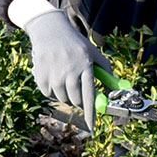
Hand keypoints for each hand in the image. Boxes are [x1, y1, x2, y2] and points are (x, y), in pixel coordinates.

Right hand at [21, 9, 109, 127]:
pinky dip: (52, 90)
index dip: (91, 113)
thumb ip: (105, 69)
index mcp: (85, 65)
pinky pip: (49, 94)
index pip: (89, 95)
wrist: (49, 30)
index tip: (92, 127)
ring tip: (65, 78)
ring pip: (62, 98)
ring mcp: (54, 74)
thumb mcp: (92, 52)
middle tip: (77, 89)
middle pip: (75, 101)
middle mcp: (69, 71)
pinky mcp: (41, 76)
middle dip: (78, 100)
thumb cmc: (75, 43)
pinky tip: (53, 75)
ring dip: (65, 94)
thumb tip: (116, 88)